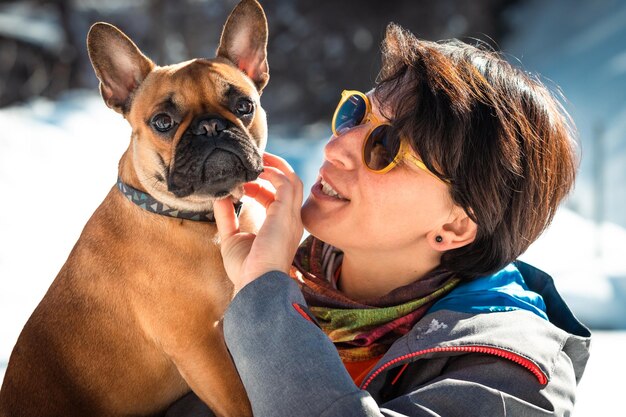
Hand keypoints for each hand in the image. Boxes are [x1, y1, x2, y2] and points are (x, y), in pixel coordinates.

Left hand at [214, 152, 303, 292]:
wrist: (256, 286)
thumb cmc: (247, 271)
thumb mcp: (232, 238)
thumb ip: (227, 216)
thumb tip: (219, 196)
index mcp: (282, 228)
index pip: (278, 198)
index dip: (262, 185)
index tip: (243, 180)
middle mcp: (291, 221)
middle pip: (290, 185)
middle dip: (274, 168)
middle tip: (254, 159)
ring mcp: (291, 217)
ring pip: (292, 180)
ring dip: (274, 166)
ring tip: (256, 158)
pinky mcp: (286, 214)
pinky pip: (285, 183)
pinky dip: (272, 172)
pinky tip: (256, 170)